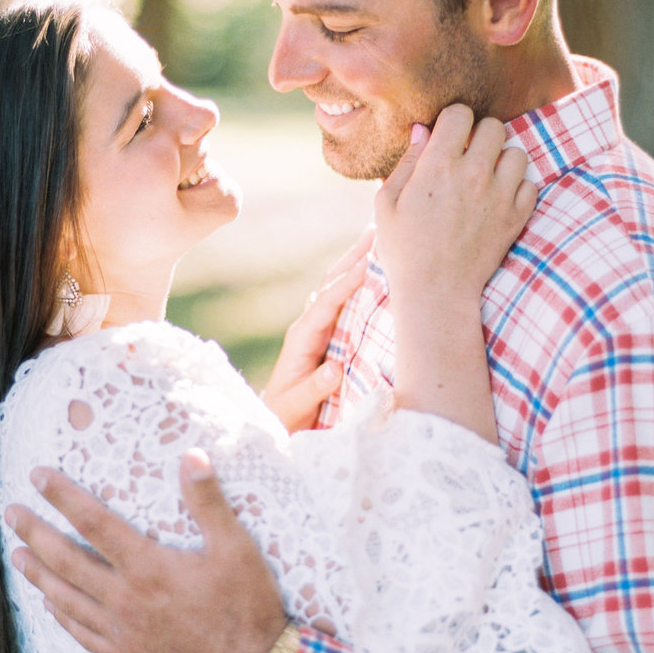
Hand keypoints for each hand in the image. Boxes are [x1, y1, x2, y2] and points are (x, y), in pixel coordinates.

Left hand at [7, 449, 288, 652]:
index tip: (37, 476)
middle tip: (11, 513)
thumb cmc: (250, 608)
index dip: (63, 497)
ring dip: (38, 575)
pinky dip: (61, 618)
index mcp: (149, 569)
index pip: (95, 524)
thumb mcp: (237, 549)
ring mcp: (125, 632)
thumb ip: (209, 502)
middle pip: (67, 561)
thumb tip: (192, 455)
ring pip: (67, 599)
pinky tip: (49, 607)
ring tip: (17, 556)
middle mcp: (127, 600)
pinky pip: (84, 635)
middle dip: (36, 533)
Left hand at [261, 227, 372, 431]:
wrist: (277, 421)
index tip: (366, 266)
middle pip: (330, 284)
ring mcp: (318, 328)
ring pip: (338, 289)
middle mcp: (309, 326)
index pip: (326, 305)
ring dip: (355, 263)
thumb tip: (335, 369)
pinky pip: (345, 303)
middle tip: (374, 231)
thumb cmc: (286, 415)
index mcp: (301, 338)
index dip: (345, 285)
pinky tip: (374, 270)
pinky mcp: (329, 335)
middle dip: (351, 258)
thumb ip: (313, 389)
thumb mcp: (296, 406)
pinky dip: (358, 283)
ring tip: (376, 239)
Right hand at [374, 107, 534, 311]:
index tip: (447, 138)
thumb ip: (406, 163)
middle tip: (468, 157)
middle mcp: (473, 174)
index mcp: (438, 166)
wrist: (435, 293)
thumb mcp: (386, 205)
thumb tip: (424, 130)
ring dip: (502, 161)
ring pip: (517, 153)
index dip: (453, 121)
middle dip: (480, 136)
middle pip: (494, 127)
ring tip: (486, 178)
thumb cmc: (403, 250)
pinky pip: (531, 185)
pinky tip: (498, 200)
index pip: (460, 114)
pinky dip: (518, 189)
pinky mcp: (516, 217)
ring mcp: (499, 196)